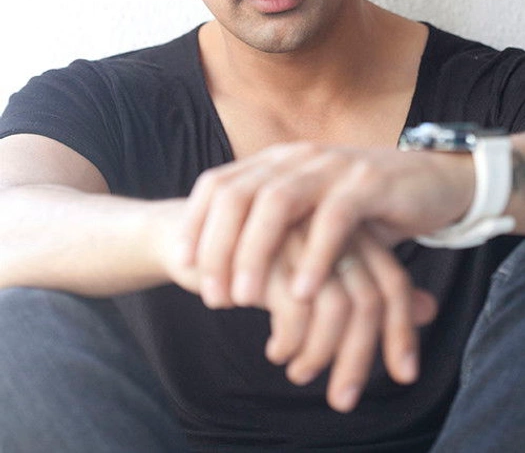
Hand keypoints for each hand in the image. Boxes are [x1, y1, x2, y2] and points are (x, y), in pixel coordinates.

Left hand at [176, 141, 473, 304]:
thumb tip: (225, 263)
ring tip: (243, 299)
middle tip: (211, 297)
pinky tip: (300, 292)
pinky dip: (314, 254)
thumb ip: (271, 226)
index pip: (218, 183)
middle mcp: (297, 157)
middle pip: (239, 194)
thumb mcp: (308, 210)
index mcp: (276, 162)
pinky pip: (334, 216)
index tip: (181, 266)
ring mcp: (332, 166)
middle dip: (218, 246)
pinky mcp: (369, 182)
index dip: (195, 222)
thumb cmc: (362, 205)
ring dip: (255, 251)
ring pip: (278, 201)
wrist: (431, 180)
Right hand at [263, 226, 436, 411]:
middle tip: (343, 399)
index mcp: (349, 229)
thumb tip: (429, 310)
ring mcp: (299, 238)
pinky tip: (277, 353)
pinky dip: (291, 344)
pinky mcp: (267, 252)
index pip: (392, 282)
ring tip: (300, 373)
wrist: (190, 234)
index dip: (401, 332)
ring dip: (322, 355)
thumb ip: (371, 284)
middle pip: (369, 300)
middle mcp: (329, 229)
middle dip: (359, 359)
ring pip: (337, 309)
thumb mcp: (319, 272)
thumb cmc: (262, 256)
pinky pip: (297, 311)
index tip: (403, 375)